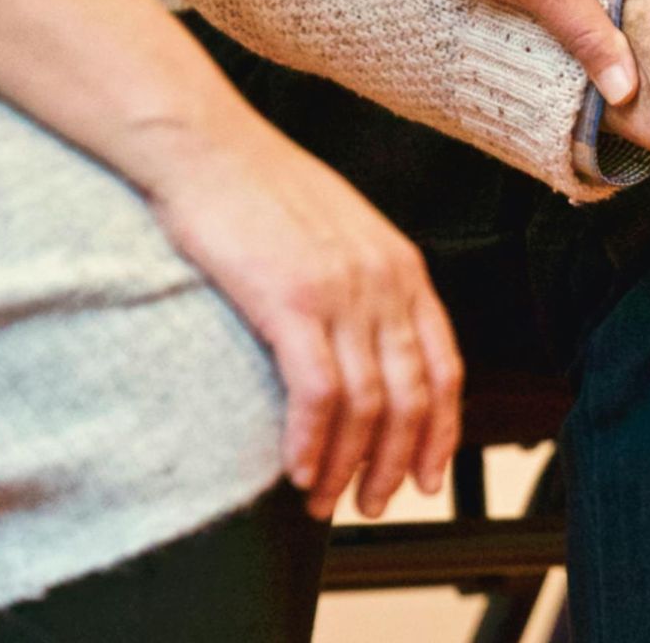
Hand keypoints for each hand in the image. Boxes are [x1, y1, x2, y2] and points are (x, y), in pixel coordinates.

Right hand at [129, 112, 463, 519]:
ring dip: (347, 465)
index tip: (425, 476)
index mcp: (403, 268)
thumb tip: (364, 346)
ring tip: (323, 500)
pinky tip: (297, 470)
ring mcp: (342, 291)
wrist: (204, 145)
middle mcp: (385, 282)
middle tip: (370, 504)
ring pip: (367, 405)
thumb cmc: (257, 189)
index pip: (445, 368)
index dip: (440, 432)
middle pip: (412, 397)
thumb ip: (363, 285)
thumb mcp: (337, 232)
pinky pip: (319, 392)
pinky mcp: (291, 300)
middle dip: (394, 464)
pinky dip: (311, 442)